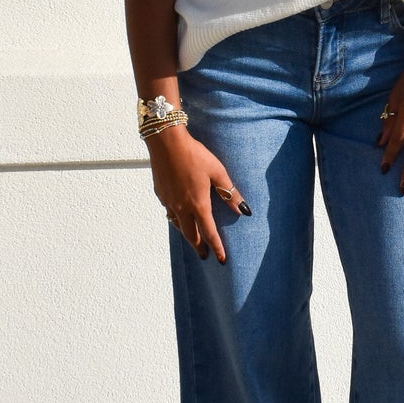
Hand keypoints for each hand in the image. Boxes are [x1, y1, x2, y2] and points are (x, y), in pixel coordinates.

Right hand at [147, 126, 248, 260]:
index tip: (221, 259)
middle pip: (191, 235)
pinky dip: (176, 220)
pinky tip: (178, 216)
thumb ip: (229, 192)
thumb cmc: (194, 155)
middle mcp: (181, 208)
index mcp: (197, 204)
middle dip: (199, 247)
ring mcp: (168, 201)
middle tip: (205, 255)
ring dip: (186, 235)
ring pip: (178, 225)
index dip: (216, 247)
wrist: (166, 143)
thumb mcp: (217, 171)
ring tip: (192, 239)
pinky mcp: (160, 193)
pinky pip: (169, 212)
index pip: (209, 233)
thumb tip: (243, 210)